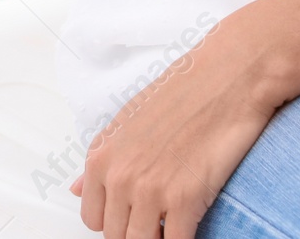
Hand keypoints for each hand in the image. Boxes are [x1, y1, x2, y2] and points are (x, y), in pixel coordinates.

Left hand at [70, 14, 286, 238]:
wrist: (226, 78)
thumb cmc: (180, 95)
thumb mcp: (126, 123)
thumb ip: (100, 162)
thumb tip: (74, 189)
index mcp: (100, 157)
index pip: (92, 218)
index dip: (116, 222)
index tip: (136, 217)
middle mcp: (118, 175)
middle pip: (115, 236)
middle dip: (137, 233)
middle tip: (161, 220)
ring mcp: (149, 190)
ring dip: (158, 238)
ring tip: (175, 222)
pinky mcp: (185, 200)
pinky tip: (194, 227)